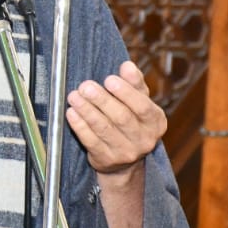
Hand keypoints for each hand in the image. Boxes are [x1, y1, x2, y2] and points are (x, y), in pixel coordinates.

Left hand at [66, 60, 165, 180]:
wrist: (125, 162)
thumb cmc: (131, 122)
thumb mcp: (139, 101)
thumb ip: (134, 83)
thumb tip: (127, 66)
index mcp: (155, 122)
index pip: (142, 107)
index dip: (126, 93)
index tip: (109, 79)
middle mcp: (144, 140)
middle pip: (122, 118)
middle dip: (101, 100)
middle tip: (85, 86)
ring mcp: (125, 153)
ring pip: (104, 129)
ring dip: (87, 111)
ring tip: (74, 96)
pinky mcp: (106, 160)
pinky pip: (91, 141)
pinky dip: (79, 126)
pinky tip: (71, 113)